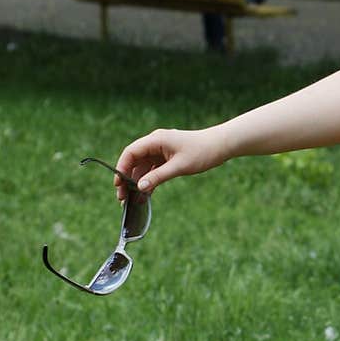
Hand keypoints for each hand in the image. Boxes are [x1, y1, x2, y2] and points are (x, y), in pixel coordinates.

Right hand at [113, 127, 227, 200]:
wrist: (221, 146)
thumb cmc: (202, 152)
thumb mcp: (179, 167)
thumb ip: (158, 177)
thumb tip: (139, 187)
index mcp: (156, 140)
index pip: (131, 152)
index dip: (121, 168)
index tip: (118, 184)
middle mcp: (155, 143)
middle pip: (134, 161)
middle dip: (127, 179)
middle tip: (123, 197)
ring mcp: (161, 151)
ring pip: (143, 167)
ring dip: (137, 182)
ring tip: (133, 200)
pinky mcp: (167, 158)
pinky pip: (153, 170)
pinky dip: (149, 181)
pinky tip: (145, 195)